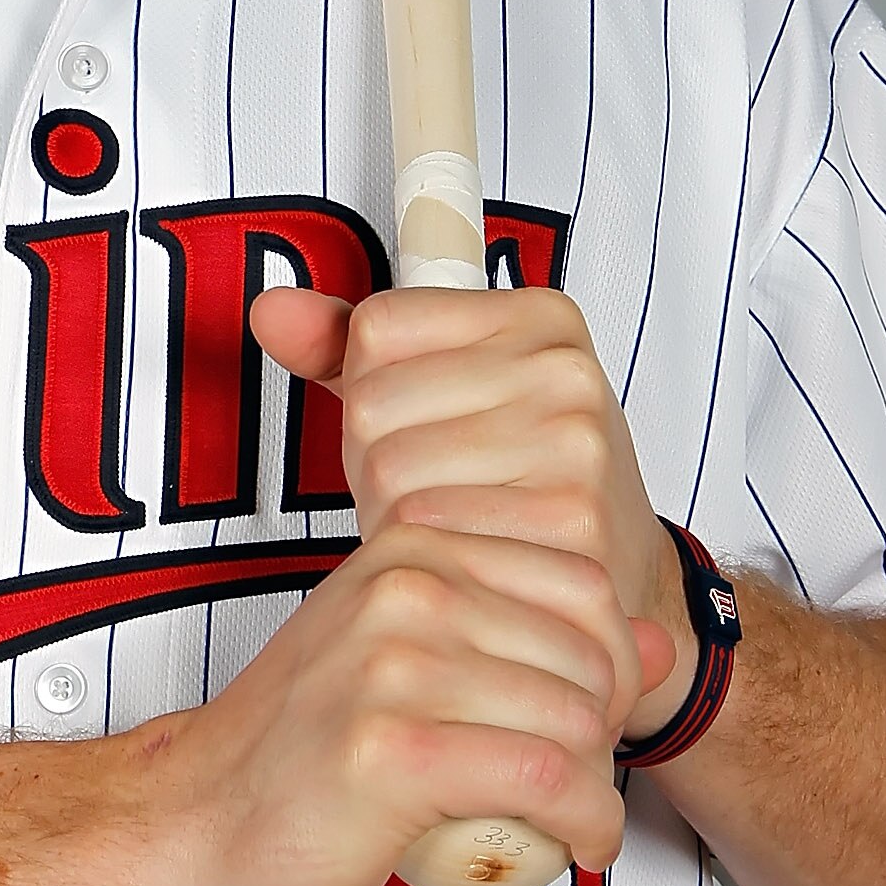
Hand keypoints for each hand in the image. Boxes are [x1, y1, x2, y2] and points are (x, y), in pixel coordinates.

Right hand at [162, 499, 649, 885]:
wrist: (193, 815)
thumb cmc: (301, 744)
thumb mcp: (412, 657)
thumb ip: (524, 638)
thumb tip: (652, 640)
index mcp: (412, 542)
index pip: (584, 583)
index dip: (610, 663)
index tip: (582, 717)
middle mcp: (406, 584)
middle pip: (592, 656)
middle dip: (609, 732)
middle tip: (574, 781)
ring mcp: (396, 662)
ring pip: (578, 721)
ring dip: (597, 790)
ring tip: (569, 818)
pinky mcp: (394, 749)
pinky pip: (549, 782)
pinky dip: (585, 826)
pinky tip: (574, 846)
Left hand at [255, 282, 691, 737]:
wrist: (614, 574)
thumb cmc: (517, 475)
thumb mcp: (440, 388)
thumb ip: (346, 346)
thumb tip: (271, 311)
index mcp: (537, 316)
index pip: (376, 328)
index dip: (372, 390)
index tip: (426, 420)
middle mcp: (563, 369)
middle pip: (375, 405)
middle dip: (378, 461)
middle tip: (438, 487)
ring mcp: (573, 444)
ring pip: (391, 470)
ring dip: (395, 513)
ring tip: (454, 522)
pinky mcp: (566, 520)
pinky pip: (425, 531)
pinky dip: (423, 554)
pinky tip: (467, 555)